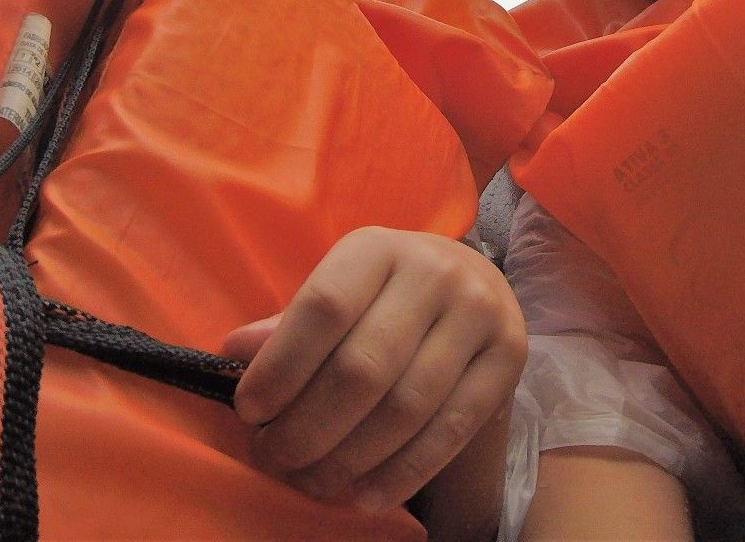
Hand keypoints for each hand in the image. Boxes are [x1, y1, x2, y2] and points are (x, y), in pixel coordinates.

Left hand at [222, 226, 525, 511]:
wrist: (471, 283)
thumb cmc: (383, 295)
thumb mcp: (338, 291)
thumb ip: (290, 325)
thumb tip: (234, 353)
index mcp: (377, 247)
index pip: (322, 308)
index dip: (280, 367)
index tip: (249, 412)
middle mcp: (434, 272)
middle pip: (363, 368)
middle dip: (308, 428)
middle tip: (275, 459)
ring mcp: (479, 313)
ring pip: (405, 407)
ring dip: (349, 458)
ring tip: (312, 482)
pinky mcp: (510, 356)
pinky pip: (450, 429)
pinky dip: (402, 473)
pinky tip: (365, 497)